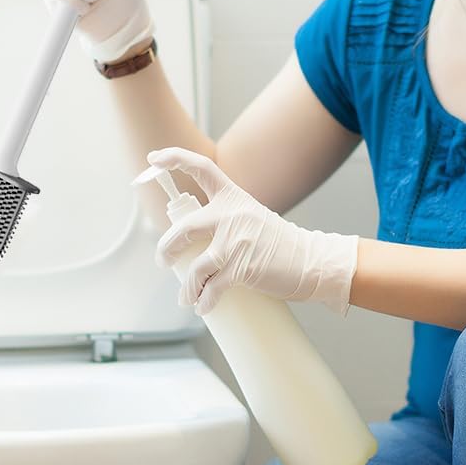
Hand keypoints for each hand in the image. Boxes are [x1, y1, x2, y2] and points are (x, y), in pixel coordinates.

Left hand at [144, 147, 358, 317]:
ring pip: (196, 267)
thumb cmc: (280, 243)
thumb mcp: (251, 217)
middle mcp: (233, 215)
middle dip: (166, 248)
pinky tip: (203, 306)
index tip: (153, 159)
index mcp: (233, 197)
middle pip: (184, 228)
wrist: (312, 261)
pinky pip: (213, 288)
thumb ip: (224, 220)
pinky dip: (204, 300)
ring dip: (187, 287)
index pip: (201, 168)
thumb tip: (192, 240)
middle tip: (163, 260)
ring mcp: (237, 242)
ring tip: (187, 296)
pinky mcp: (243, 268)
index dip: (175, 158)